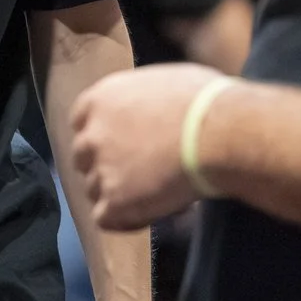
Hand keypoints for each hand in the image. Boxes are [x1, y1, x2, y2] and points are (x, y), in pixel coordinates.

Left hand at [71, 62, 222, 231]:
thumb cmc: (204, 101)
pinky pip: (106, 219)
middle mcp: (91, 135)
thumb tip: (151, 110)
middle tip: (138, 172)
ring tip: (154, 194)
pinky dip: (126, 219)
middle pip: (84, 159)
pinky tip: (151, 213)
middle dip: (105, 166)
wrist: (219, 134)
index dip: (101, 135)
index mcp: (99, 99)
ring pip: (95, 190)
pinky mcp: (115, 203)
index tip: (121, 144)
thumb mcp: (162, 82)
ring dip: (118, 195)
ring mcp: (100, 170)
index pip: (81, 123)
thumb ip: (140, 99)